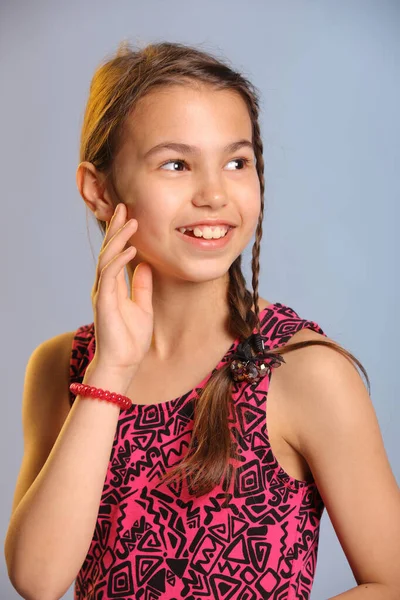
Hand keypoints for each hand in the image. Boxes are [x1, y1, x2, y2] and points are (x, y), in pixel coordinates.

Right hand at [90, 202, 153, 373]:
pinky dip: (119, 260)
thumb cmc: (131, 339)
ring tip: (130, 221)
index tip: (129, 216)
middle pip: (108, 250)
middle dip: (116, 228)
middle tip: (124, 207)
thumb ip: (141, 286)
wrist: (123, 363)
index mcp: (113, 286)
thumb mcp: (143, 306)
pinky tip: (131, 249)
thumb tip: (146, 265)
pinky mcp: (103, 302)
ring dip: (118, 238)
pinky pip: (109, 275)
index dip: (121, 234)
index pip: (115, 254)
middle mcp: (105, 286)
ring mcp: (102, 292)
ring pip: (107, 258)